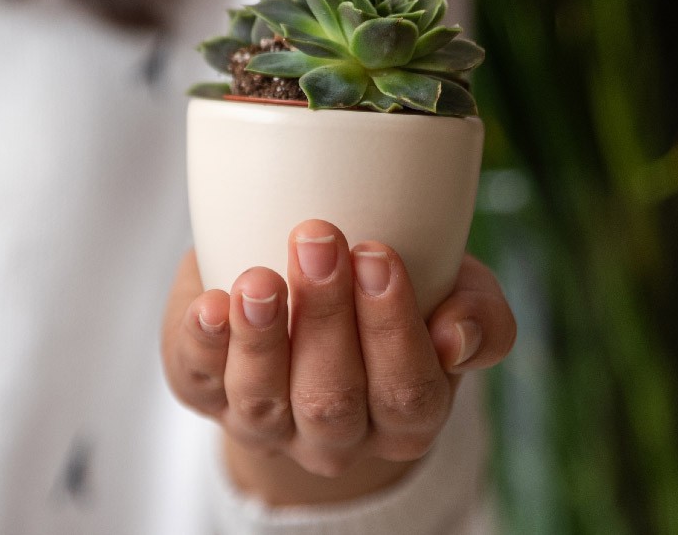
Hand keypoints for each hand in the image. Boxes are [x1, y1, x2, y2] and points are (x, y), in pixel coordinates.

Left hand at [161, 219, 513, 503]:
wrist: (298, 288)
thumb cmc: (384, 289)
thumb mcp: (450, 290)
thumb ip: (478, 309)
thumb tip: (456, 335)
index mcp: (402, 417)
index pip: (408, 393)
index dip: (392, 330)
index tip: (376, 253)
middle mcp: (333, 435)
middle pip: (332, 401)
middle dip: (325, 320)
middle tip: (318, 243)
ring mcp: (263, 421)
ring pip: (263, 401)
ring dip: (261, 339)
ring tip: (259, 280)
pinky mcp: (203, 390)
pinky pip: (200, 378)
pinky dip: (205, 343)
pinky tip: (211, 306)